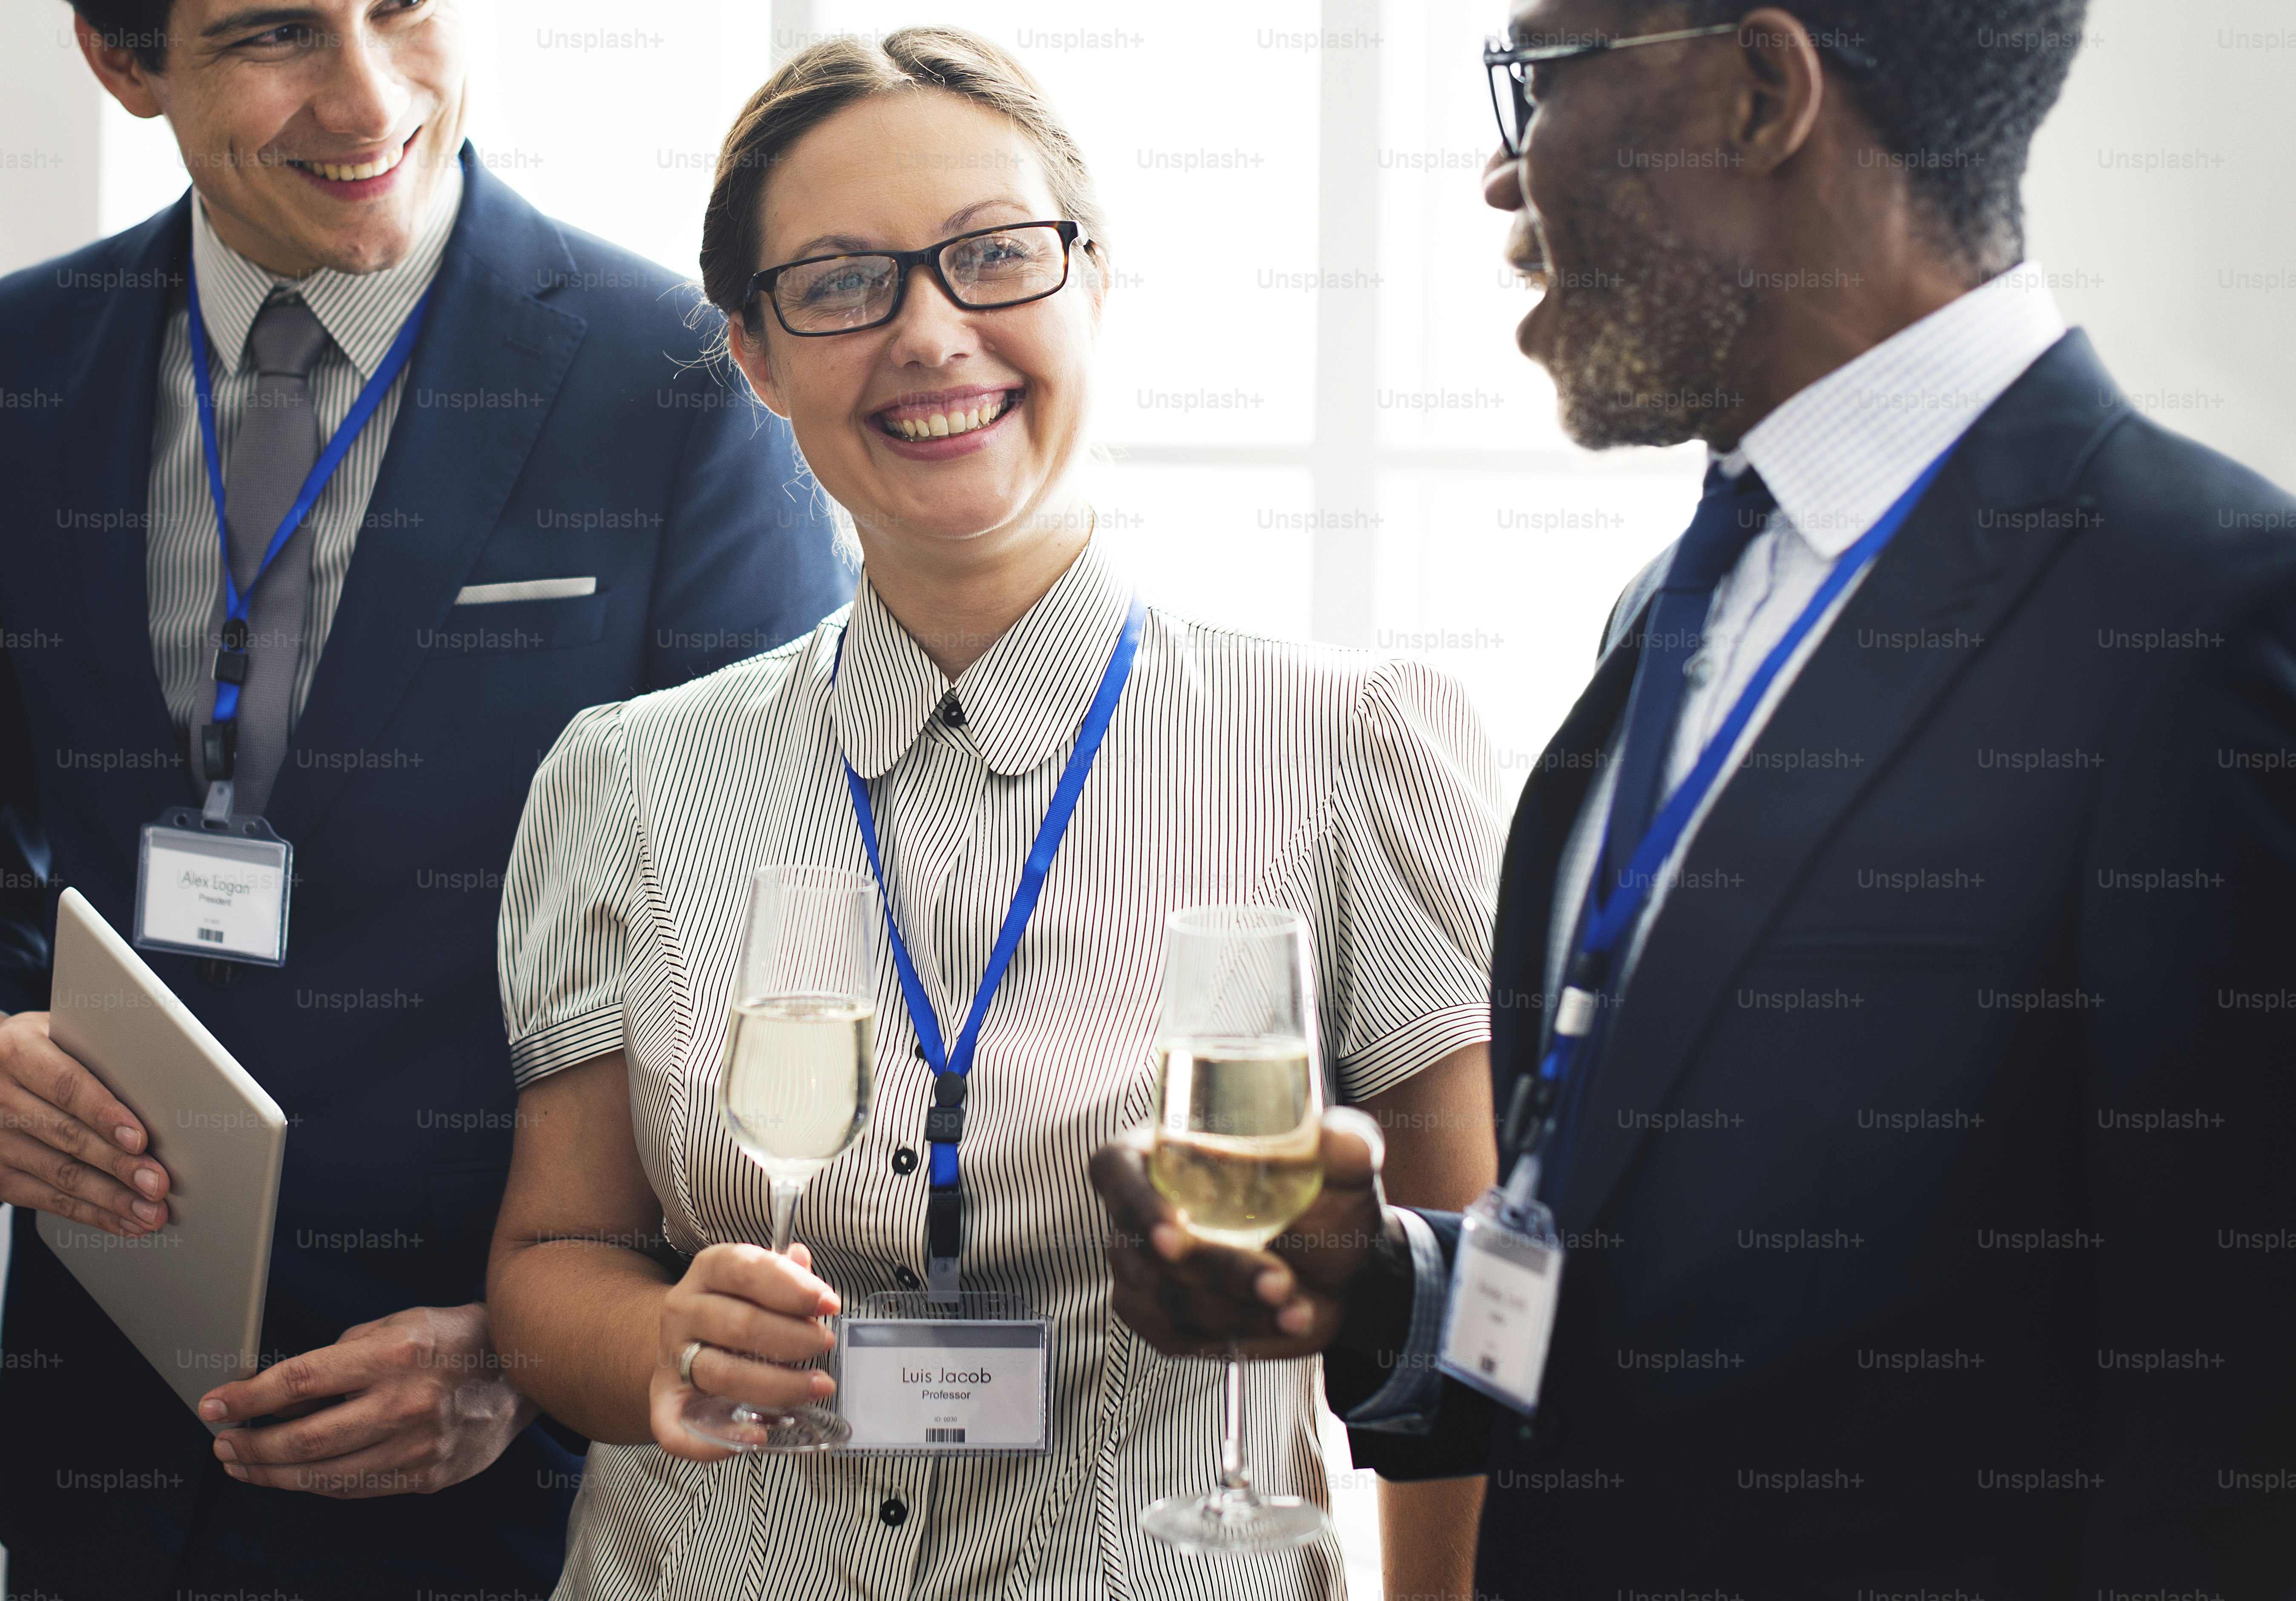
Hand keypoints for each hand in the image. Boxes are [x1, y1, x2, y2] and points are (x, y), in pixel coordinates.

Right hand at [0, 1010, 170, 1235]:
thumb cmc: (39, 1050)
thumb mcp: (58, 1035)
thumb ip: (96, 1055)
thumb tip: (156, 1087)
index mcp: (16, 1052)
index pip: (66, 1086)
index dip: (104, 1114)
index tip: (138, 1138)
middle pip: (66, 1136)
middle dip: (118, 1164)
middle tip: (157, 1184)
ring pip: (59, 1174)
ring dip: (110, 1199)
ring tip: (149, 1212)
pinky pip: (45, 1199)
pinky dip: (90, 1214)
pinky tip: (122, 1220)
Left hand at [197, 1303, 535, 1496]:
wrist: (525, 1371)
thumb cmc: (456, 1339)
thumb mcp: (397, 1324)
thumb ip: (340, 1357)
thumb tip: (280, 1393)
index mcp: (394, 1355)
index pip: (300, 1380)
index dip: (248, 1398)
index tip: (214, 1406)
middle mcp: (404, 1404)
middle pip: (304, 1438)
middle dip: (251, 1446)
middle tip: (223, 1445)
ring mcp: (417, 1447)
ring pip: (324, 1476)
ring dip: (273, 1473)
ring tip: (245, 1465)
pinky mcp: (428, 1477)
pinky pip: (357, 1489)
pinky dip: (317, 1485)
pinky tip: (295, 1475)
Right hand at [650, 1241, 840, 1463]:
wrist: (682, 1336)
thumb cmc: (734, 1307)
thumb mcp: (756, 1279)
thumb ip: (782, 1272)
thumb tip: (801, 1258)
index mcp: (709, 1271)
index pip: (746, 1269)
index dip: (792, 1287)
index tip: (829, 1304)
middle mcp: (683, 1310)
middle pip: (739, 1324)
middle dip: (793, 1338)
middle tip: (825, 1344)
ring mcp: (671, 1357)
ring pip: (721, 1374)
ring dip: (777, 1385)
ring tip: (817, 1385)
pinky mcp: (663, 1402)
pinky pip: (677, 1428)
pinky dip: (716, 1441)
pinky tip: (758, 1435)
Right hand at [1093, 1107, 1407, 1359]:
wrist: (1336, 1266)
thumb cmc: (1322, 1201)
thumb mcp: (1340, 1168)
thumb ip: (1344, 1146)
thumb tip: (1341, 1138)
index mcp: (1161, 1153)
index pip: (1114, 1171)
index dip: (1134, 1202)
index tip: (1175, 1230)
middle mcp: (1140, 1213)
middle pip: (1143, 1250)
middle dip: (1215, 1270)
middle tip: (1279, 1280)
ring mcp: (1144, 1272)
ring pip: (1167, 1298)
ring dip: (1236, 1306)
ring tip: (1298, 1305)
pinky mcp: (1163, 1319)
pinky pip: (1182, 1336)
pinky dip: (1238, 1331)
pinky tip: (1285, 1320)